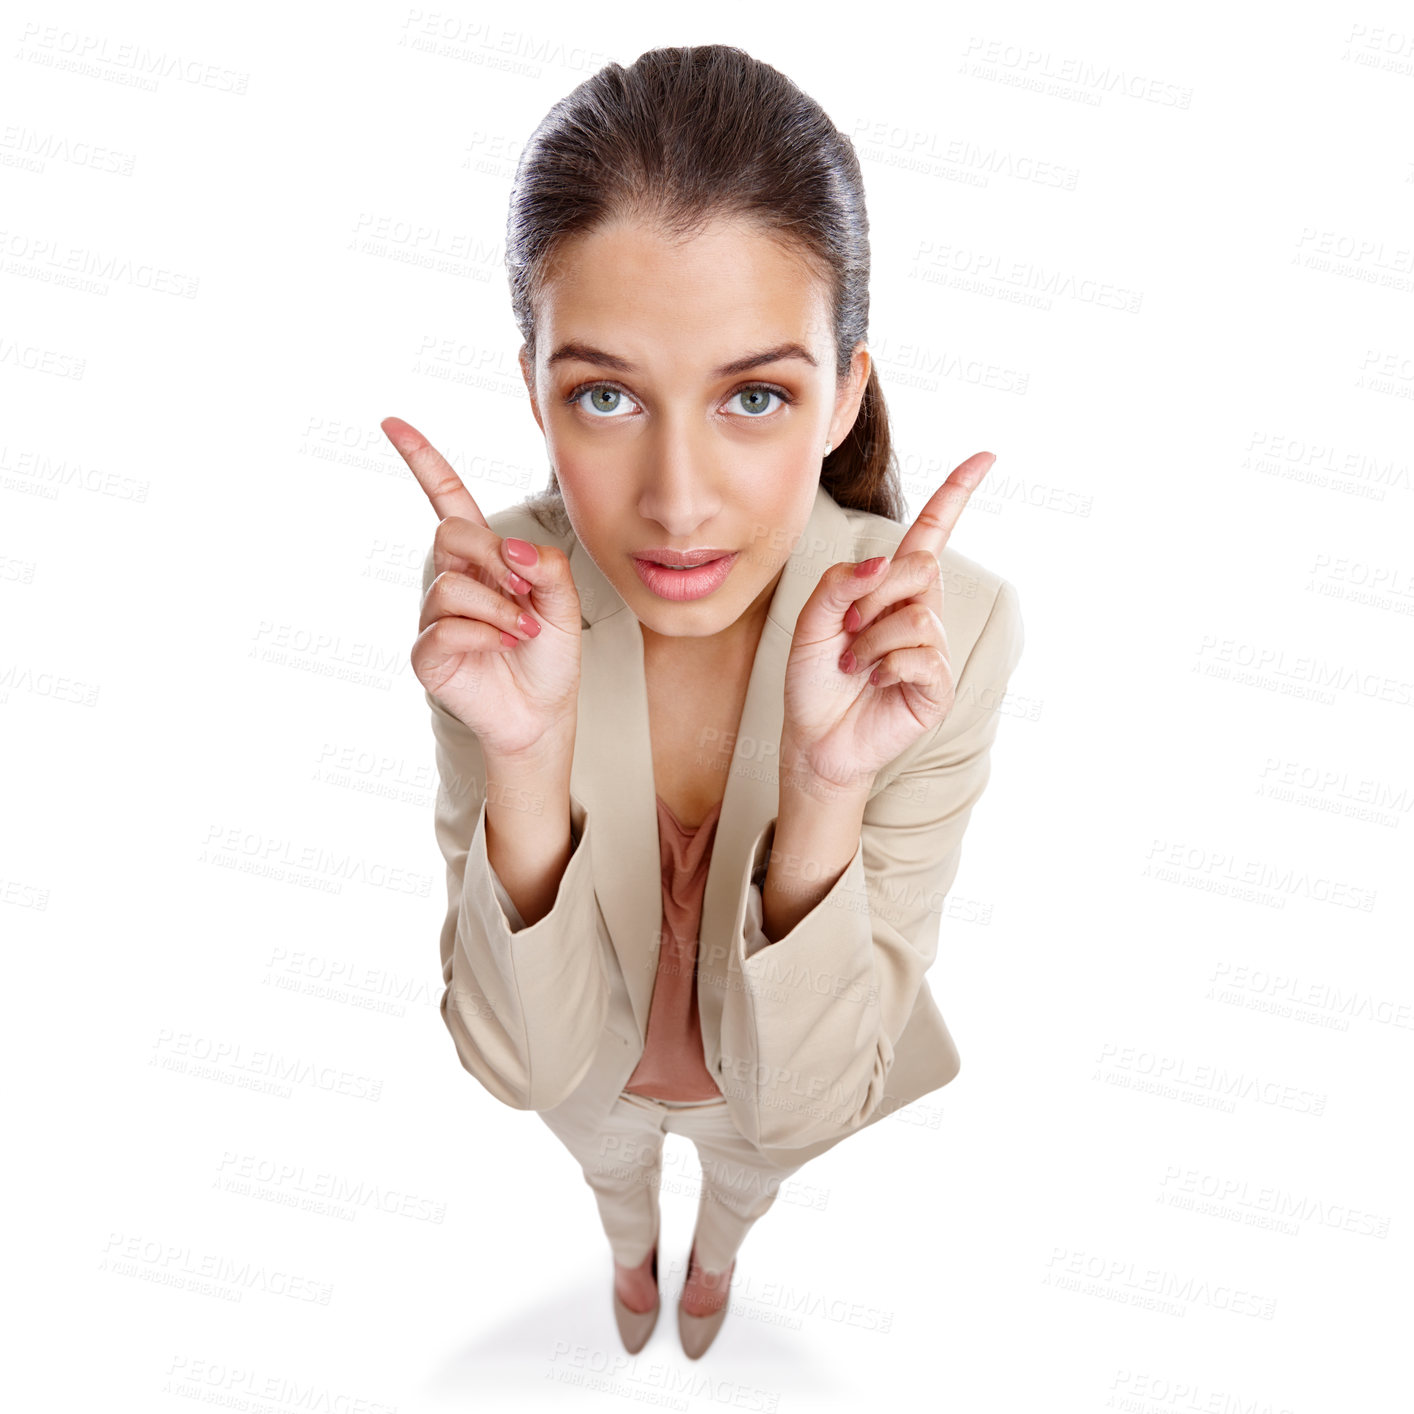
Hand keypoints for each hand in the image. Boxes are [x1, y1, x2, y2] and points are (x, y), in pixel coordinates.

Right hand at [383, 416, 582, 760]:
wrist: (544, 712)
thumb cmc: (549, 655)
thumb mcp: (562, 600)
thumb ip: (544, 566)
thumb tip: (509, 549)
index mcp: (483, 558)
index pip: (447, 499)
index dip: (422, 460)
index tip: (393, 423)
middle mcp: (452, 579)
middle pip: (450, 532)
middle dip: (493, 554)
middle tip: (527, 588)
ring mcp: (435, 616)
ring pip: (452, 584)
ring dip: (499, 607)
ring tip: (524, 630)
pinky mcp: (427, 652)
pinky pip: (446, 628)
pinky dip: (485, 635)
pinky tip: (504, 647)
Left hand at [781, 451, 994, 793]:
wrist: (813, 739)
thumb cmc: (814, 680)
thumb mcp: (811, 621)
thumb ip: (840, 583)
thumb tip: (883, 561)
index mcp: (892, 589)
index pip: (930, 534)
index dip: (956, 494)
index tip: (985, 456)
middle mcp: (920, 612)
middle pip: (919, 567)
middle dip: (874, 594)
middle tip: (847, 629)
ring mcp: (932, 649)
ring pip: (915, 616)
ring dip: (872, 640)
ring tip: (853, 664)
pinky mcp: (937, 685)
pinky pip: (921, 656)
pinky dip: (887, 666)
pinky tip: (874, 682)